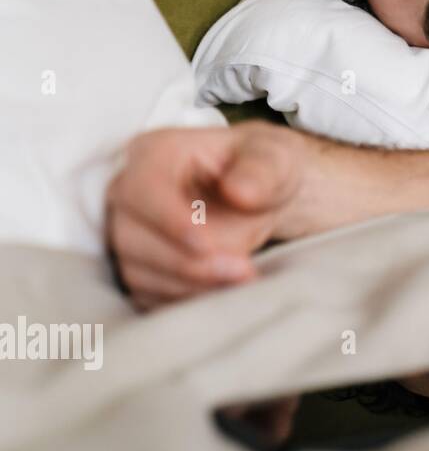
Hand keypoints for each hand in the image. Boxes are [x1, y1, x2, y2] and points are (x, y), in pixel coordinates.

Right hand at [105, 122, 304, 310]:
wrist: (261, 196)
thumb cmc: (264, 169)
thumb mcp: (276, 158)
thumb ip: (261, 171)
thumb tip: (238, 192)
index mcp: (156, 152)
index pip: (143, 189)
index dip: (170, 220)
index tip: (207, 244)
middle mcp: (130, 192)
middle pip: (131, 236)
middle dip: (187, 261)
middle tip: (242, 270)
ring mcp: (129, 231)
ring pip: (137, 270)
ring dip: (191, 284)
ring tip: (243, 278)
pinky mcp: (140, 265)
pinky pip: (147, 293)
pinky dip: (186, 298)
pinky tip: (225, 289)